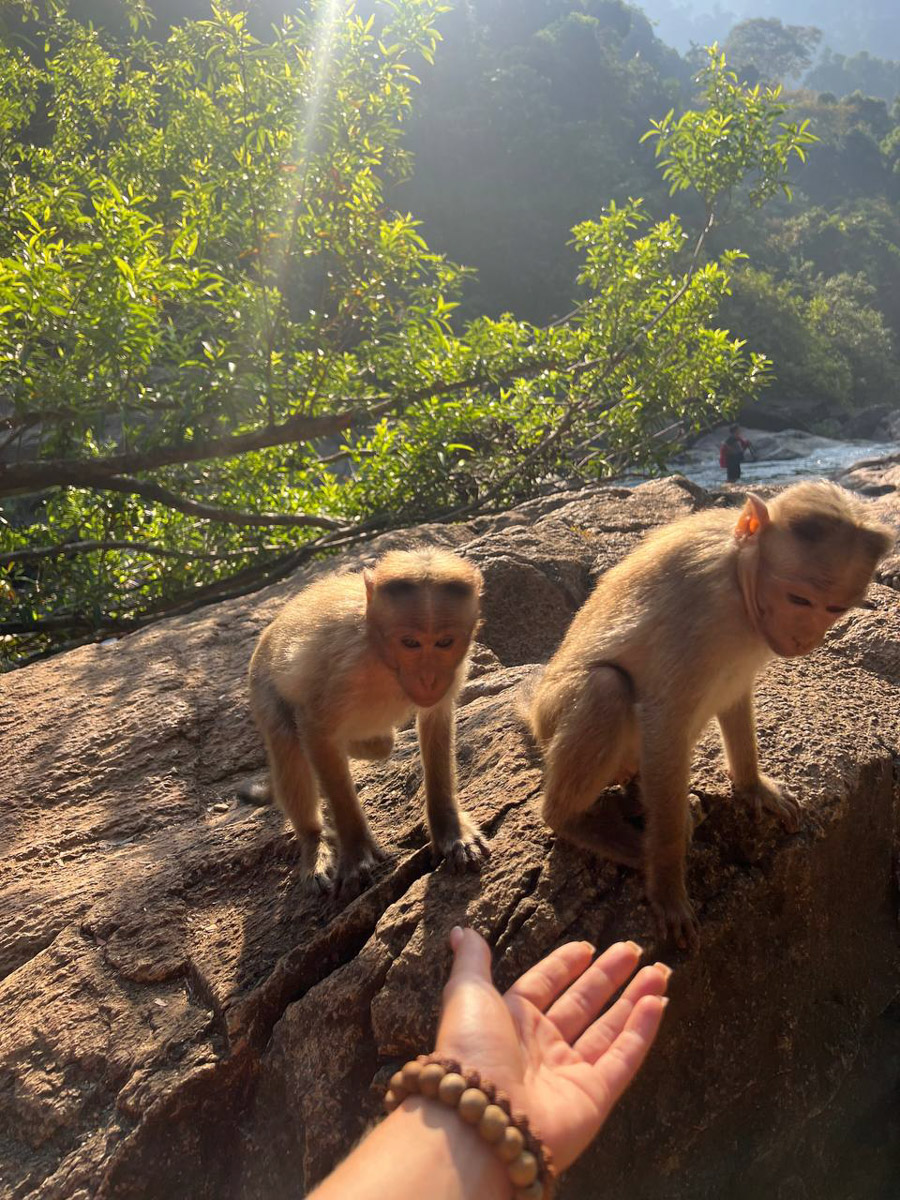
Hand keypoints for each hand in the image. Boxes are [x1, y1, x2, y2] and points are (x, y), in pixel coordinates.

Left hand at [436, 928, 669, 1171]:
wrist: (481, 1118)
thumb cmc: (472, 1050)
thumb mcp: (466, 993)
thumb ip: (472, 961)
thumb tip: (463, 931)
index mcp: (510, 1021)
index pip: (544, 985)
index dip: (565, 965)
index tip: (587, 947)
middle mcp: (540, 1047)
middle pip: (582, 1004)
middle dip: (608, 977)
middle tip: (634, 951)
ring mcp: (569, 1074)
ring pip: (609, 1029)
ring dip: (634, 1000)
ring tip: (658, 971)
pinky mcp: (594, 1098)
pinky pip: (623, 1059)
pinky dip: (641, 1032)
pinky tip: (657, 1002)